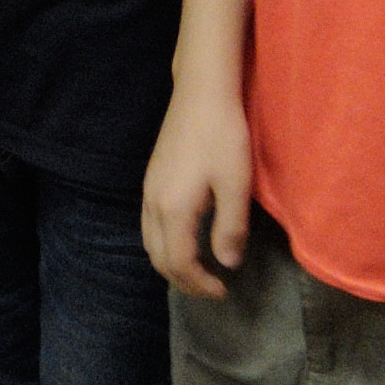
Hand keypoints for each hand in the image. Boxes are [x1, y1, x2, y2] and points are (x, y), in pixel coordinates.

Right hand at [139, 82, 250, 298]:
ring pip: (150, 243)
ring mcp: (148, 191)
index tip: (224, 291)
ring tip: (198, 270)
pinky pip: (149, 226)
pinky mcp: (151, 180)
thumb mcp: (236, 184)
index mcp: (174, 210)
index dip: (200, 284)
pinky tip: (185, 239)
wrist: (201, 93)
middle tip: (211, 289)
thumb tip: (227, 263)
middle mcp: (153, 204)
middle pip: (159, 258)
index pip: (180, 263)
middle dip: (183, 281)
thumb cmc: (223, 137)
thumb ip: (231, 228)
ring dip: (171, 264)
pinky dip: (164, 245)